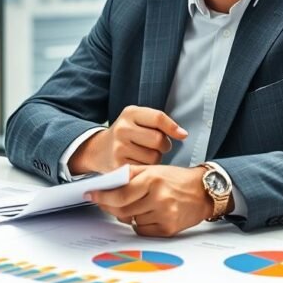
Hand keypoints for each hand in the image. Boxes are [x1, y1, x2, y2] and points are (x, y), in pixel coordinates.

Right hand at [67, 106, 187, 174]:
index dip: (173, 128)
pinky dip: (147, 168)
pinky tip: (140, 163)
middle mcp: (122, 129)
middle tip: (158, 146)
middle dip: (164, 145)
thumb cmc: (127, 134)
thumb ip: (159, 122)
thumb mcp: (138, 119)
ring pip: (153, 157)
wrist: (99, 149)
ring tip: (146, 154)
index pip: (158, 118)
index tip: (182, 135)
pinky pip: (145, 169)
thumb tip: (183, 134)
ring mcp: (119, 148)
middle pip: (158, 139)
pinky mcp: (118, 165)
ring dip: (156, 158)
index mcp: (130, 113)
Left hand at [86, 165, 226, 237]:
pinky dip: (139, 223)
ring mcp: (164, 215)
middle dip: (109, 206)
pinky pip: (142, 230)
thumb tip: (107, 182)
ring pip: (131, 220)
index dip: (102, 196)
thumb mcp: (154, 168)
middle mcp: (159, 198)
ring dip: (127, 214)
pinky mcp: (168, 229)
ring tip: (137, 204)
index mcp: (153, 180)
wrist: (204, 191)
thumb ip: (131, 174)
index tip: (91, 195)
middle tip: (104, 202)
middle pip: (122, 209)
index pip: (120, 193)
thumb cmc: (177, 179)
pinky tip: (147, 214)